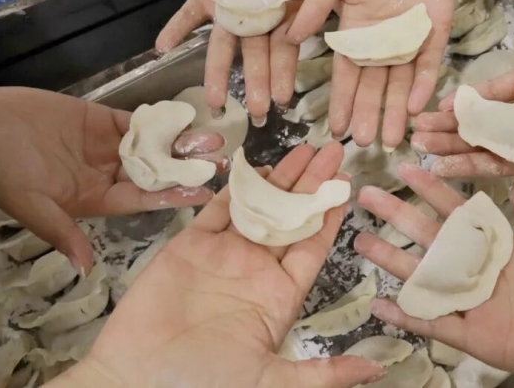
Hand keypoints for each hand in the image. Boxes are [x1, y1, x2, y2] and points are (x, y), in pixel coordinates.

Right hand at [0, 84, 224, 271]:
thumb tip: (85, 269)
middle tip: (221, 160)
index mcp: (96, 199)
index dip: (173, 195)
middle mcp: (108, 175)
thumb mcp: (32, 206)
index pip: (144, 199)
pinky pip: (136, 121)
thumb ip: (62, 233)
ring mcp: (107, 147)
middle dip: (187, 167)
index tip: (204, 192)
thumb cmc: (5, 170)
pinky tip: (186, 117)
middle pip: (156, 172)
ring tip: (213, 137)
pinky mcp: (102, 120)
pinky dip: (159, 120)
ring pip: (153, 146)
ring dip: (181, 141)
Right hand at [55, 143, 383, 387]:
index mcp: (279, 295)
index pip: (314, 246)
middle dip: (311, 184)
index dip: (330, 215)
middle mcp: (256, 270)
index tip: (347, 185)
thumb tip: (377, 369)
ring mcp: (223, 255)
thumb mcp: (272, 381)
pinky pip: (218, 209)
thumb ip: (324, 372)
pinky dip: (235, 187)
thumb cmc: (202, 383)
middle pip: (292, 217)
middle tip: (332, 150)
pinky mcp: (190, 245)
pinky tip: (255, 166)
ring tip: (303, 149)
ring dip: (280, 178)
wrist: (136, 379)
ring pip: (260, 207)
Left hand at [156, 0, 329, 124]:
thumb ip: (328, 1)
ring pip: (221, 48)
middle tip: (257, 111)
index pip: (283, 53)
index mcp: (282, 21)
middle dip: (256, 84)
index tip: (284, 100)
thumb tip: (346, 31)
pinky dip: (174, 30)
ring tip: (214, 101)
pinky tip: (163, 48)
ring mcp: (229, 12)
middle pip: (254, 58)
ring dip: (216, 74)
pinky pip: (187, 16)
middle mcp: (255, 24)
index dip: (283, 75)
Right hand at [287, 0, 454, 148]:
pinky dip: (422, 87)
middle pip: (373, 89)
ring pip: (400, 86)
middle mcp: (381, 47)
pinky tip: (414, 108)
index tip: (336, 127)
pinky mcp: (434, 38)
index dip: (341, 102)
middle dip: (368, 116)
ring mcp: (409, 45)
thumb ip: (315, 7)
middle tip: (365, 144)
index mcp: (355, 36)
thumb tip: (292, 37)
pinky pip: (428, 68)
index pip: (346, 76)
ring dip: (394, 112)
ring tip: (390, 139)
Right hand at [355, 165, 513, 387]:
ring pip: (425, 277)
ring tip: (361, 241)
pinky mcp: (477, 336)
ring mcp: (476, 303)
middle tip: (367, 195)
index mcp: (501, 246)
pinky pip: (437, 324)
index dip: (432, 190)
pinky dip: (410, 315)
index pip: (457, 211)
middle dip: (398, 216)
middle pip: (430, 239)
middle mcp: (481, 271)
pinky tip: (382, 304)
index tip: (408, 167)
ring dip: (393, 260)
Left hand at [410, 24, 513, 185]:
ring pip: (484, 118)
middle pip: (484, 143)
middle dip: (451, 146)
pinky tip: (447, 102)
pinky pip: (495, 90)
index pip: (502, 167)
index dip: (470, 168)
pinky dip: (472, 96)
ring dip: (453, 122)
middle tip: (415, 146)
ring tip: (420, 126)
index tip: (437, 171)